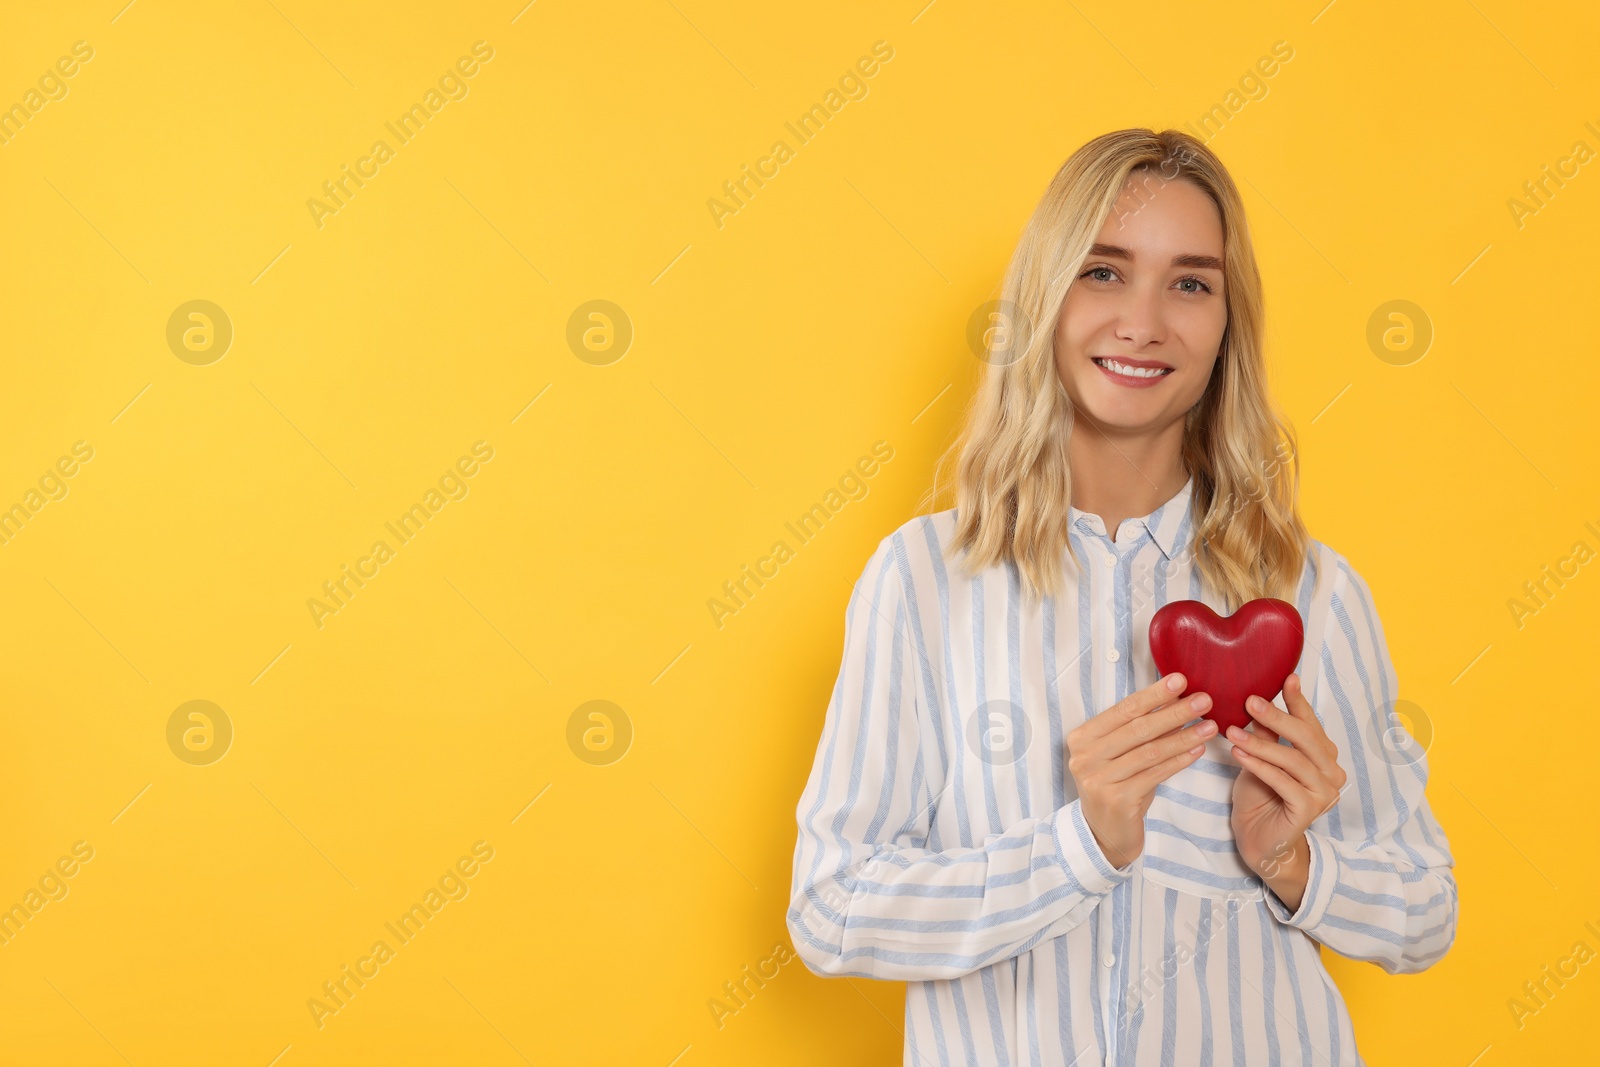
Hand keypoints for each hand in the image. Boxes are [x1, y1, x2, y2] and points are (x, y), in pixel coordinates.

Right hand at [1067, 673, 1217, 871]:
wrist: (1104, 832)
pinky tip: (1198, 750)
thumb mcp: (1123, 754)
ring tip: (1210, 726)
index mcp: (1083, 737)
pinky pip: (1155, 774)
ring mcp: (1099, 779)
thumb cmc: (1117, 785)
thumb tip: (1176, 698)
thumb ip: (1141, 729)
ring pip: (1149, 751)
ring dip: (1183, 736)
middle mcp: (1085, 756)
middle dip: (1174, 712)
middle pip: (1138, 728)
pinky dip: (1179, 761)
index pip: (1123, 710)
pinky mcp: (1118, 799)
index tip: (1180, 680)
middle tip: (1204, 700)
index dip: (1153, 694)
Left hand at [1227, 673, 1346, 892]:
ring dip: (1261, 743)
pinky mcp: (1310, 809)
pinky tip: (1239, 754)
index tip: (1287, 678)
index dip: (1299, 701)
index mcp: (1323, 755)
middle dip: (1277, 717)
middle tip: (1250, 701)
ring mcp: (1325, 792)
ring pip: (1293, 760)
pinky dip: (1259, 766)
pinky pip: (1283, 781)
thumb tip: (1258, 700)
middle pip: (1306, 738)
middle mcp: (1332, 772)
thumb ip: (1266, 734)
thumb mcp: (1259, 757)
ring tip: (1233, 731)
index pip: (1311, 723)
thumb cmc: (1259, 795)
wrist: (1257, 838)